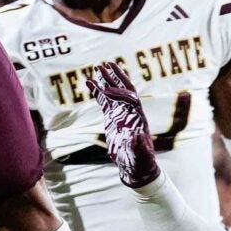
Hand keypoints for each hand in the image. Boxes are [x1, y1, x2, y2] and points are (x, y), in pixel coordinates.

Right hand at [92, 62, 159, 188]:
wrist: (135, 166)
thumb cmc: (140, 161)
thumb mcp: (140, 154)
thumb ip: (139, 146)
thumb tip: (137, 136)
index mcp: (138, 116)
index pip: (130, 98)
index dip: (119, 90)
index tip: (105, 88)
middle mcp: (130, 111)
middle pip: (122, 89)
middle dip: (113, 77)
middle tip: (103, 65)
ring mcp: (120, 113)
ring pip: (112, 92)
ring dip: (105, 80)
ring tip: (96, 68)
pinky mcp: (112, 118)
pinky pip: (104, 100)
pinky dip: (97, 91)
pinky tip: (89, 82)